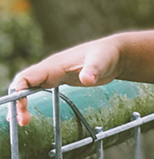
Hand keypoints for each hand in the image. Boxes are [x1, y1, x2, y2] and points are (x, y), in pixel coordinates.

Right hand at [6, 37, 121, 126]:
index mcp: (54, 65)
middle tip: (22, 122)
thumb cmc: (106, 55)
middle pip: (23, 84)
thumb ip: (93, 69)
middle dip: (17, 102)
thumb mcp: (101, 62)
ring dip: (20, 103)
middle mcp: (49, 69)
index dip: (19, 92)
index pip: (26, 77)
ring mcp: (53, 74)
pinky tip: (27, 114)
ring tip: (22, 121)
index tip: (22, 109)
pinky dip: (29, 101)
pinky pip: (36, 89)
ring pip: (28, 87)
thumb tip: (86, 79)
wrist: (114, 54)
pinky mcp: (59, 80)